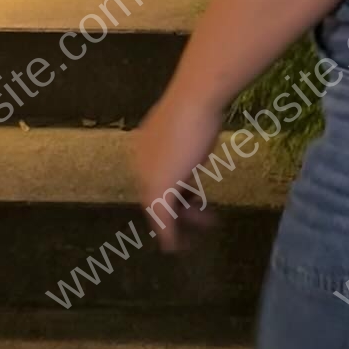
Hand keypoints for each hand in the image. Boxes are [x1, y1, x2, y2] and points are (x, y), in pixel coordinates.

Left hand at [129, 91, 226, 251]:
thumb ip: (188, 137)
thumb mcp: (192, 124)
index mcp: (145, 145)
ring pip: (161, 207)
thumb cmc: (197, 106)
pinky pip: (162, 217)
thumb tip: (198, 142)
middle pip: (158, 193)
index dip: (176, 187)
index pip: (157, 175)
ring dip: (180, 221)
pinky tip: (175, 247)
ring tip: (207, 226)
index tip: (193, 195)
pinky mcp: (159, 189)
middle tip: (205, 215)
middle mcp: (141, 161)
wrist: (195, 100)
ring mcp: (149, 175)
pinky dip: (169, 234)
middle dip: (181, 206)